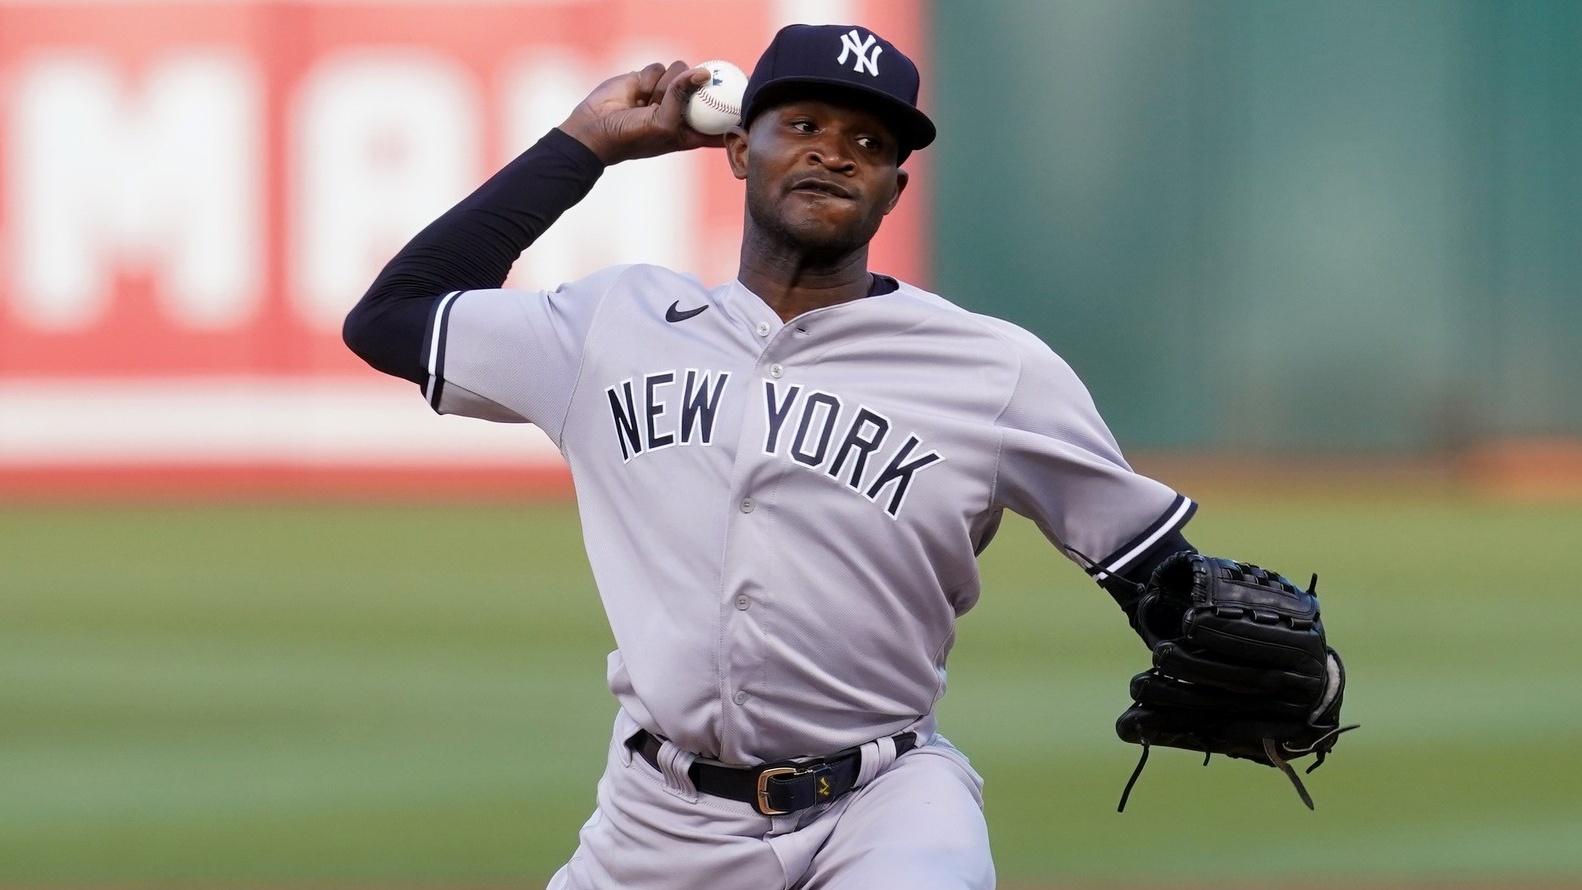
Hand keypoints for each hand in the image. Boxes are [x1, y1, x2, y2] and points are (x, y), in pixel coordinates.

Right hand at [559, 61, 724, 164]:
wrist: (594, 129)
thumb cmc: (632, 137)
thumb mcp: (664, 123)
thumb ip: (683, 96)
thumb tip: (704, 71)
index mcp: (689, 133)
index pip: (718, 124)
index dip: (734, 113)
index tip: (747, 101)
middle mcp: (679, 112)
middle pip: (703, 89)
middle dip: (703, 85)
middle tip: (710, 77)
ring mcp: (663, 94)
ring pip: (681, 72)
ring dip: (666, 83)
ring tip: (649, 100)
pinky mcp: (647, 79)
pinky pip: (659, 67)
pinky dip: (650, 77)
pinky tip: (638, 92)